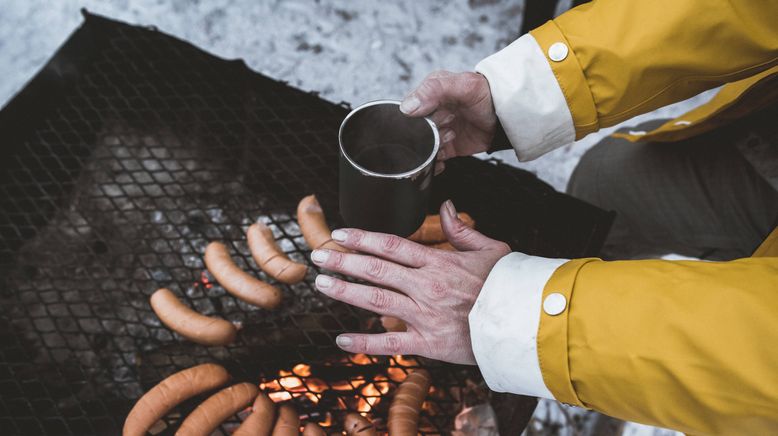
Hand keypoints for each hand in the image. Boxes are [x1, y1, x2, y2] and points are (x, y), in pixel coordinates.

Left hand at [309, 200, 509, 364]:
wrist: (526, 323)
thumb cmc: (508, 285)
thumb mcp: (490, 249)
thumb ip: (462, 229)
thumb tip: (445, 206)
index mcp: (439, 262)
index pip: (392, 245)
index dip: (362, 238)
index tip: (341, 233)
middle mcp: (427, 286)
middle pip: (376, 269)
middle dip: (344, 261)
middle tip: (318, 256)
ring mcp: (425, 315)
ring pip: (376, 300)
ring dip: (346, 291)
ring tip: (322, 284)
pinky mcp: (428, 343)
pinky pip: (390, 343)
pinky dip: (364, 343)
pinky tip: (341, 340)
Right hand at [399, 70, 496, 173]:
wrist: (507, 116)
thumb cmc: (487, 96)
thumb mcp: (462, 85)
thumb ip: (434, 90)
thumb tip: (407, 108)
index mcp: (429, 94)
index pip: (408, 110)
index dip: (415, 119)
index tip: (432, 119)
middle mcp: (431, 114)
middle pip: (414, 132)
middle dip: (427, 135)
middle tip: (445, 128)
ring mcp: (438, 132)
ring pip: (423, 147)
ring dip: (432, 149)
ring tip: (450, 138)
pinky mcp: (447, 147)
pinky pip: (433, 159)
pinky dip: (433, 165)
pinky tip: (439, 163)